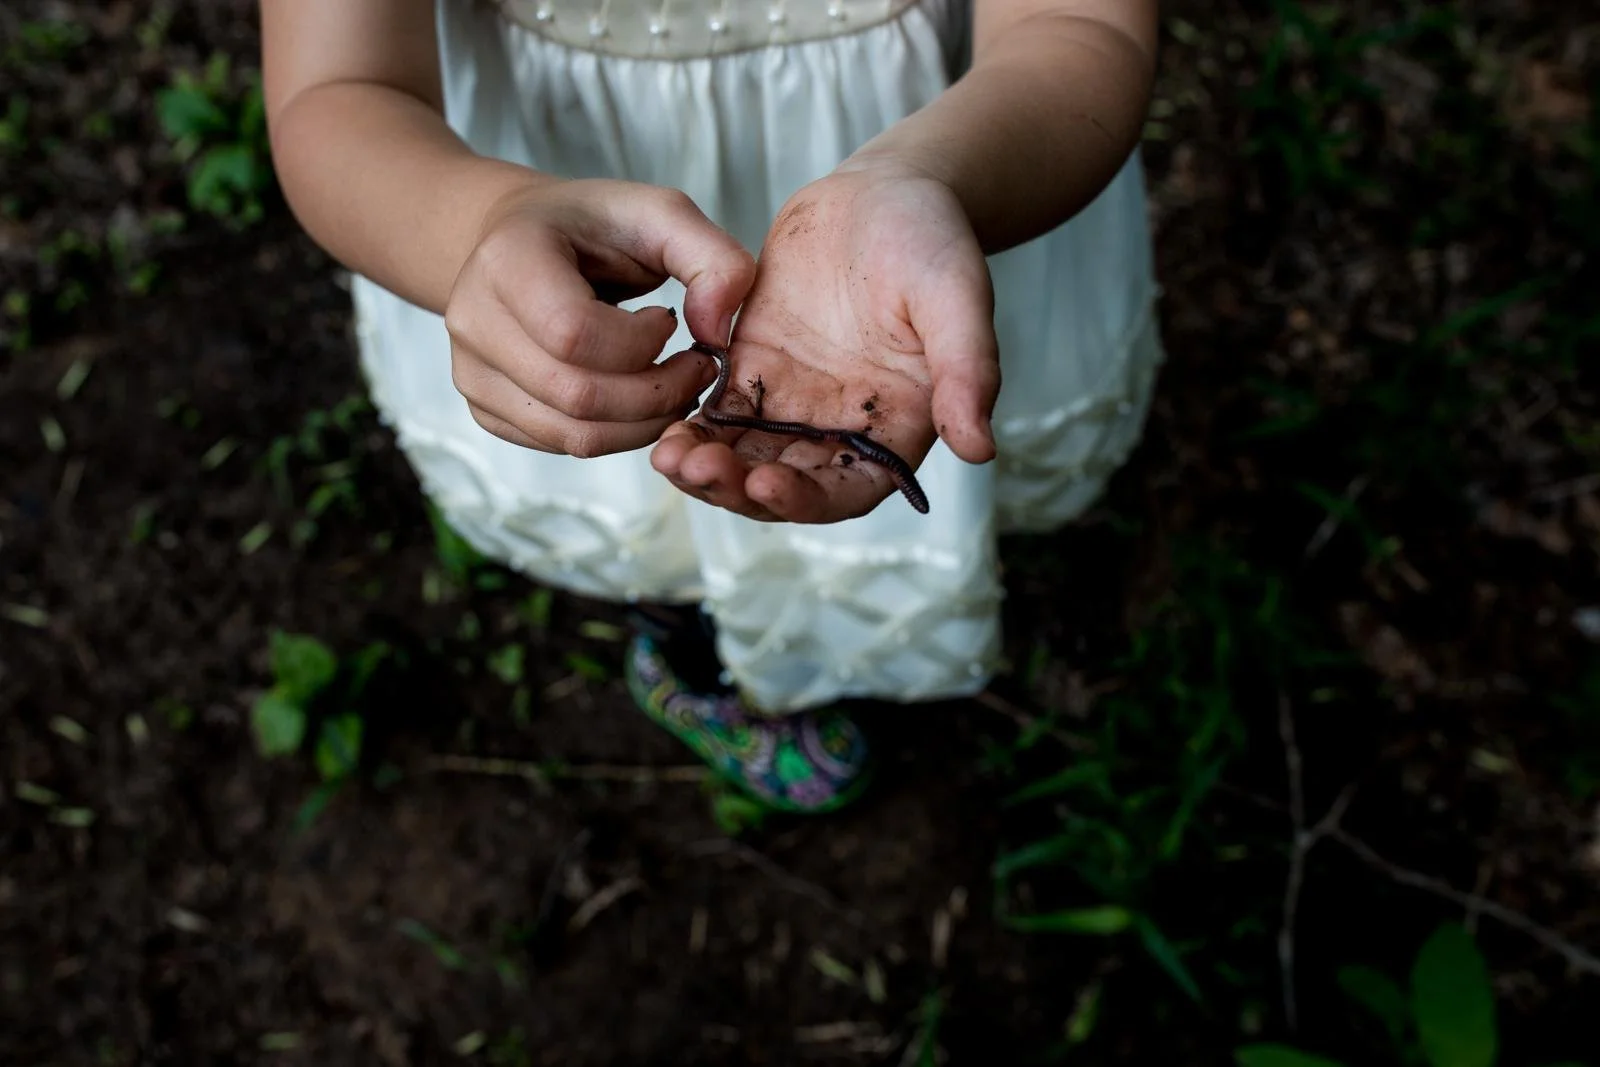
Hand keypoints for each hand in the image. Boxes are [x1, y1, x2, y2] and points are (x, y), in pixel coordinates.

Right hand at [444, 179, 755, 456]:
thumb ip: (713, 260)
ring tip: (671, 384)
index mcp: (507, 258)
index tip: (668, 320)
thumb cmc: (595, 227)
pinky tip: (633, 395)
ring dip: (644, 423)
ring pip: (573, 435)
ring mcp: (472, 370)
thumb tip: (718, 334)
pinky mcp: (485, 407)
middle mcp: (474, 318)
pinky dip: (617, 433)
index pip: (574, 334)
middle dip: (657, 394)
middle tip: (693, 368)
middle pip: (577, 396)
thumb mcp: (662, 215)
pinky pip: (563, 446)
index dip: (641, 344)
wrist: (525, 239)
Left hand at [651, 165, 999, 521]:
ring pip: (742, 459)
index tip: (765, 484)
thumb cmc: (933, 242)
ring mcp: (792, 404)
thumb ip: (968, 371)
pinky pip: (715, 417)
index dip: (805, 501)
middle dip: (736, 489)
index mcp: (893, 428)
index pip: (846, 492)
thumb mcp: (957, 298)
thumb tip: (981, 450)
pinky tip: (661, 429)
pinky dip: (689, 431)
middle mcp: (839, 429)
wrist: (883, 193)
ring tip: (667, 457)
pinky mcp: (751, 371)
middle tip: (694, 468)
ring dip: (705, 469)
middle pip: (782, 486)